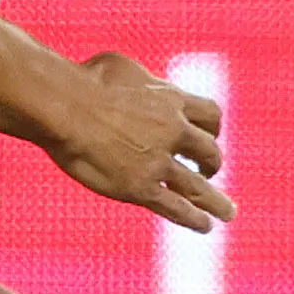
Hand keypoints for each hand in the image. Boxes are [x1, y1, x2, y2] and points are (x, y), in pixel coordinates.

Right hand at [50, 50, 232, 230]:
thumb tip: (140, 86)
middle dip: (211, 163)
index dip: (211, 129)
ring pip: (199, 187)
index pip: (210, 115)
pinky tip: (204, 226)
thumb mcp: (124, 67)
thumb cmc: (86, 81)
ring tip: (227, 212)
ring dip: (216, 201)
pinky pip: (175, 207)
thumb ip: (142, 82)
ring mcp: (158, 162)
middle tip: (208, 171)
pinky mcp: (139, 187)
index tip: (207, 136)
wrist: (65, 106)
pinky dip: (192, 218)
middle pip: (209, 151)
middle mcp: (173, 131)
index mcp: (171, 100)